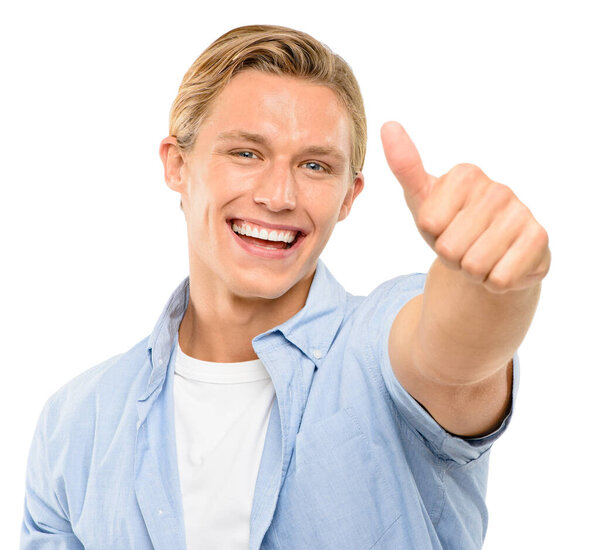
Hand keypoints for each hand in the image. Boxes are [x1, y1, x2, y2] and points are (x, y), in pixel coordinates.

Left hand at [380, 121, 550, 292]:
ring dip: (472, 271)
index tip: (446, 227)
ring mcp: (521, 212)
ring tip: (481, 255)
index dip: (432, 236)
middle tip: (464, 245)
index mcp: (466, 175)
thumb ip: (404, 166)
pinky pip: (500, 278)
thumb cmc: (452, 225)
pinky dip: (494, 282)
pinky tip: (501, 265)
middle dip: (452, 257)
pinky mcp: (539, 239)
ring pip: (474, 265)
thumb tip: (388, 125)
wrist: (494, 256)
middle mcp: (497, 188)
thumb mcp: (422, 199)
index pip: (428, 224)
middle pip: (449, 248)